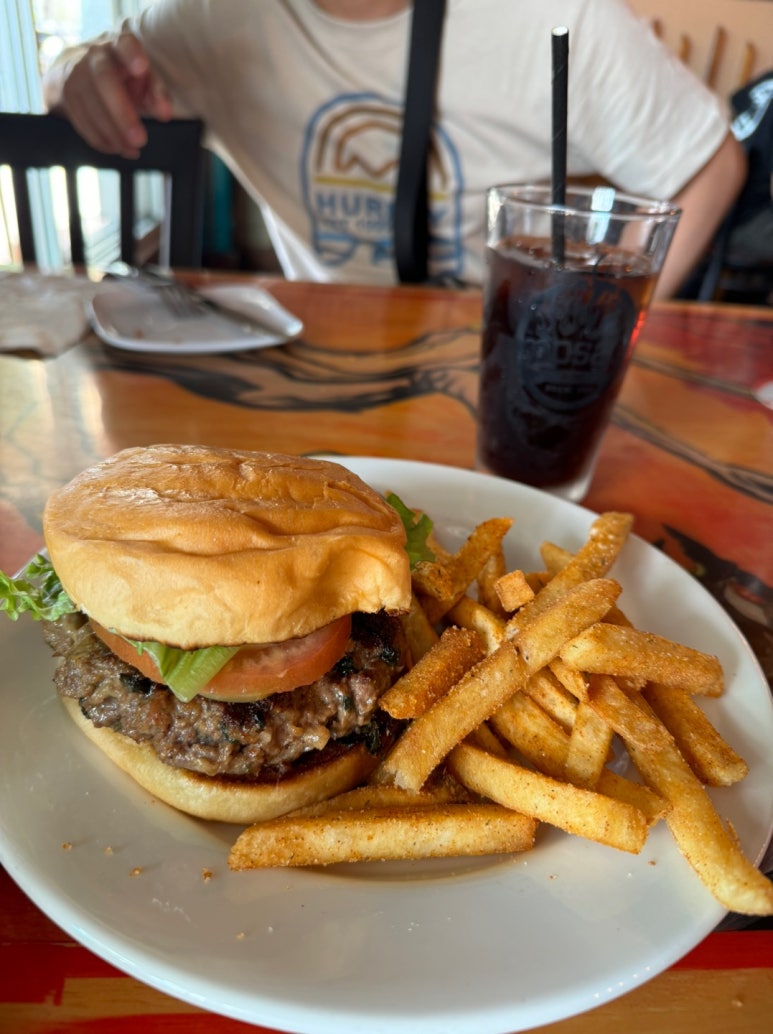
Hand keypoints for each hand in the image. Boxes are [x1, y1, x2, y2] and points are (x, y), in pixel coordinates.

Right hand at [49, 32, 173, 158]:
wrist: (79, 69)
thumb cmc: (121, 75)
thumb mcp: (143, 78)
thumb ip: (157, 92)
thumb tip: (165, 115)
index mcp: (119, 46)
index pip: (125, 45)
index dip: (131, 54)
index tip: (141, 68)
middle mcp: (94, 56)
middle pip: (104, 80)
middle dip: (122, 113)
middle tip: (140, 139)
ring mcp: (76, 74)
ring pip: (91, 105)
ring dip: (113, 134)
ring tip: (133, 149)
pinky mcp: (65, 95)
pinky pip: (81, 121)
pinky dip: (101, 139)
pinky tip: (118, 148)